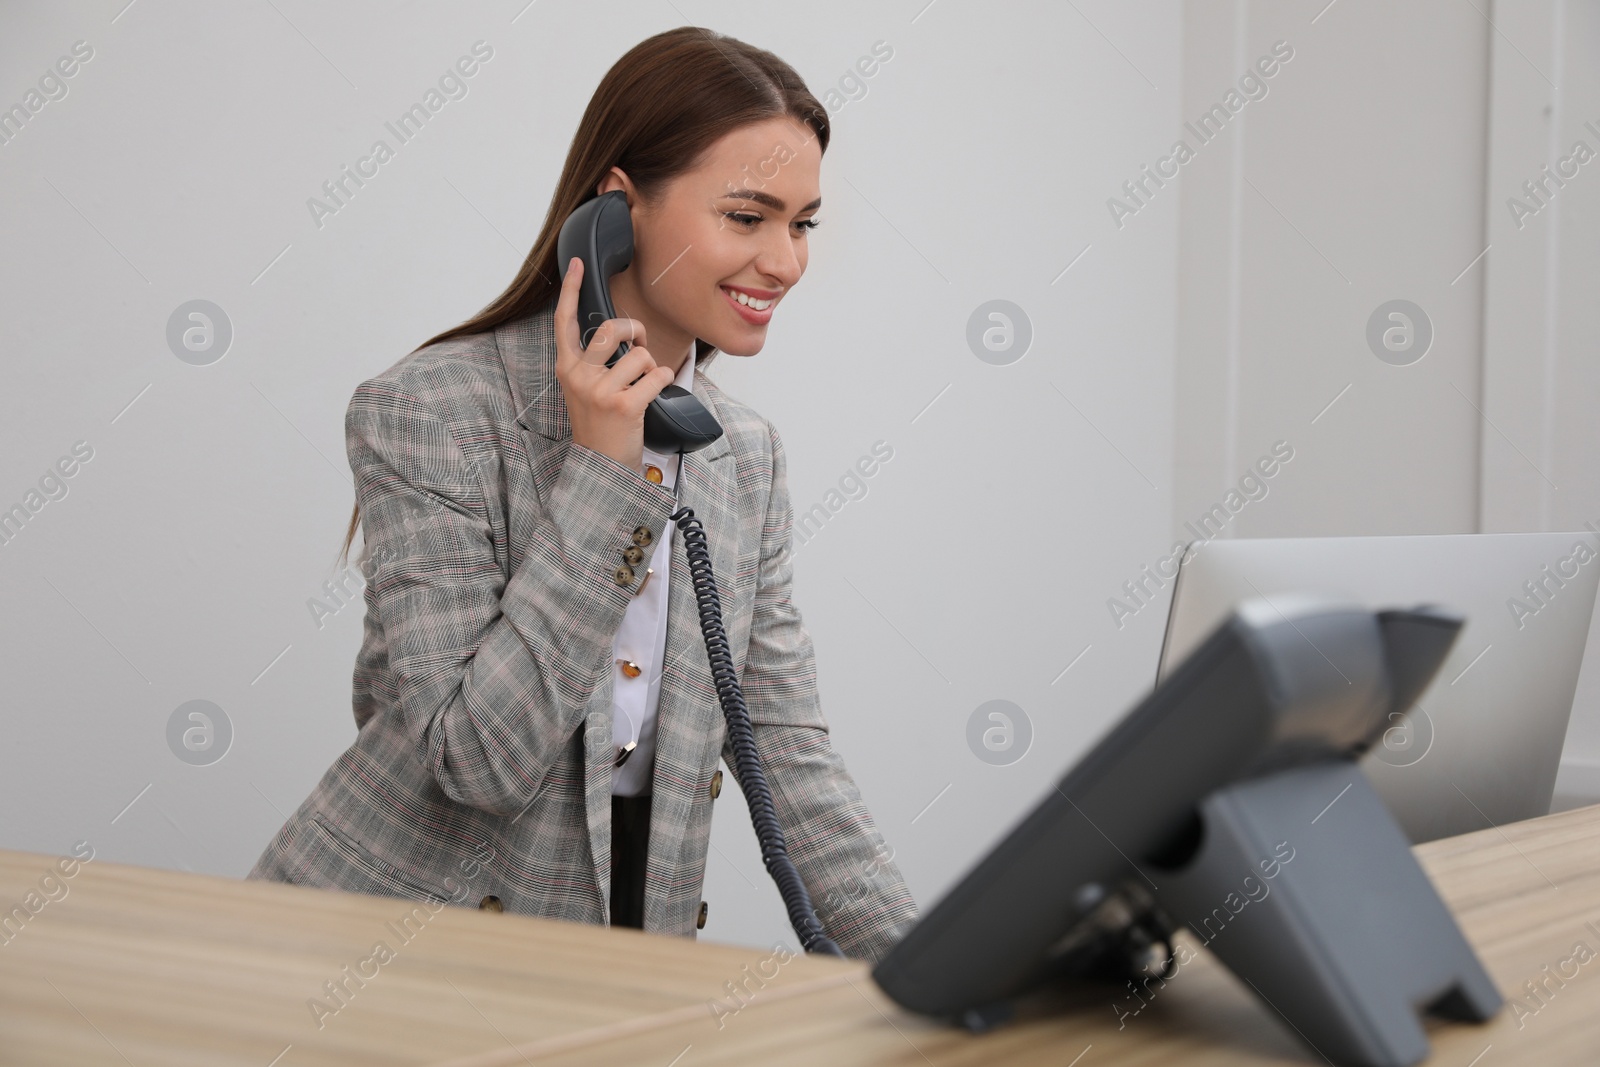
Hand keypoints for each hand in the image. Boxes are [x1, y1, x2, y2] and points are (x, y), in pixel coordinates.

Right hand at [554, 256, 675, 475]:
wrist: (601, 466)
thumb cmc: (599, 424)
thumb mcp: (584, 389)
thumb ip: (593, 362)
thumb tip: (619, 332)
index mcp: (567, 368)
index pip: (563, 321)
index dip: (570, 289)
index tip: (578, 264)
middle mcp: (579, 376)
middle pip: (611, 328)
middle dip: (634, 329)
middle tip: (640, 344)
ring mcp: (600, 391)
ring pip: (640, 355)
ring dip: (652, 366)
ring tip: (644, 384)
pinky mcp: (623, 406)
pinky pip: (657, 375)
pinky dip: (664, 381)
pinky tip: (654, 394)